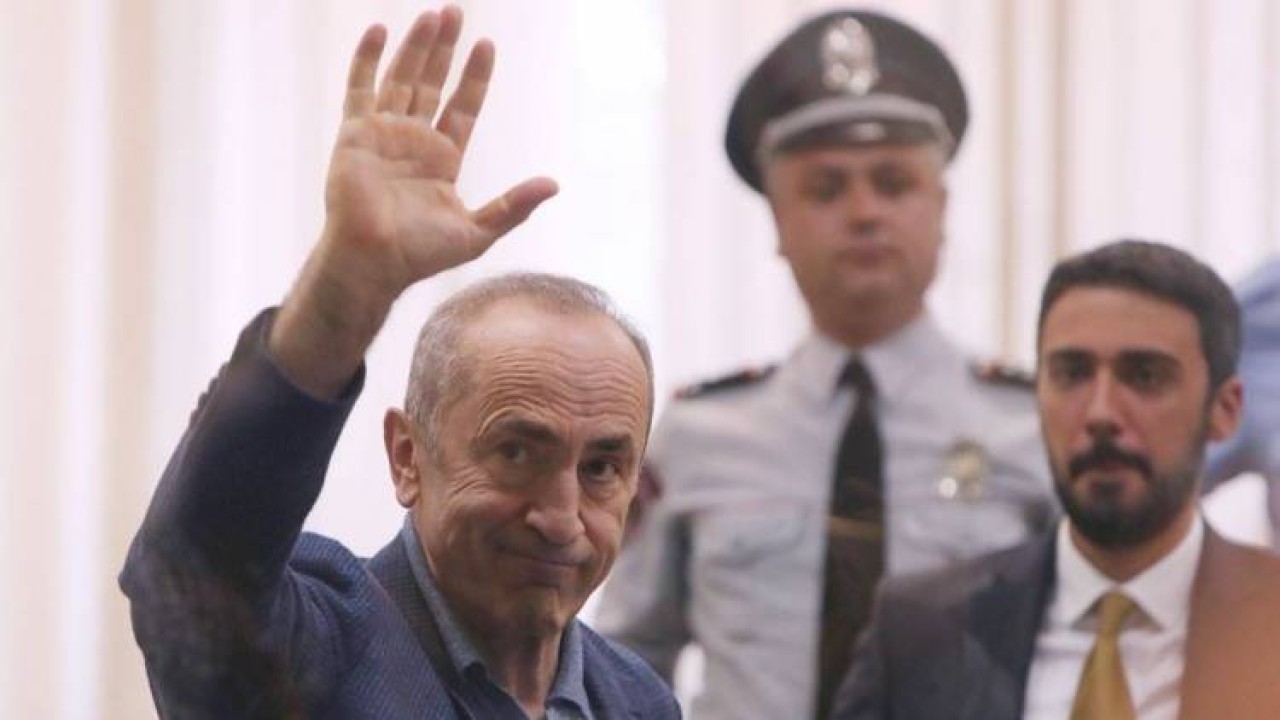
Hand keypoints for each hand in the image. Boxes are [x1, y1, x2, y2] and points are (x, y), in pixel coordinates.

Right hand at [324, 7, 557, 293]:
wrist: (374, 260)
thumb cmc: (421, 254)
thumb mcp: (478, 231)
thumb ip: (514, 206)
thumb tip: (553, 184)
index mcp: (443, 159)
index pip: (463, 107)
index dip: (475, 77)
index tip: (487, 46)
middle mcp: (414, 141)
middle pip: (433, 83)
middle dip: (445, 49)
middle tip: (456, 11)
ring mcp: (383, 134)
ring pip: (402, 78)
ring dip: (416, 46)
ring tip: (433, 14)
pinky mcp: (354, 133)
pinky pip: (360, 88)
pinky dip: (367, 58)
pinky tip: (379, 29)